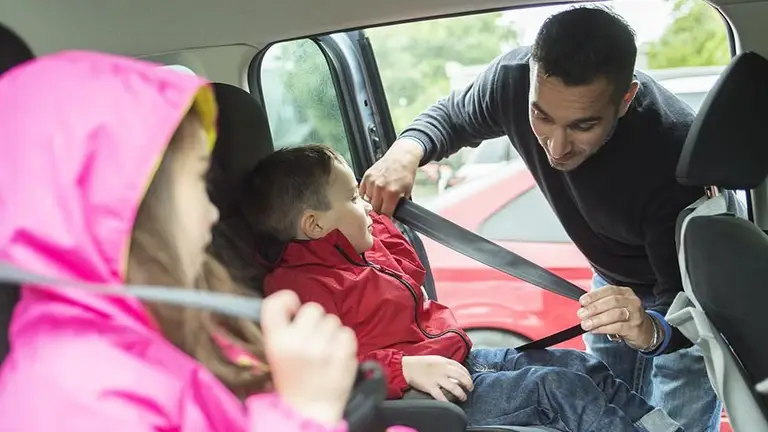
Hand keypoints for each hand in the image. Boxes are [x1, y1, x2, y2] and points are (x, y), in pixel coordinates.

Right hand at [261, 290, 357, 425]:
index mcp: (276, 340)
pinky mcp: (343, 354)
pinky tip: (336, 355)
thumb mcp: (276, 353)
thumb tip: (296, 303)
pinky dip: (344, 341)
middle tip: (312, 338)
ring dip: (331, 332)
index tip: (293, 309)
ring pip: (333, 320)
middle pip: (313, 308)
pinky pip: (347, 332)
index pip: (276, 303)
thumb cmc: (293, 379)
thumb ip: (283, 327)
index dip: (287, 299)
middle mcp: (298, 341)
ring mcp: (322, 348)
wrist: (309, 410)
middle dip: (315, 320)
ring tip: (324, 350)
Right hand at [359, 139, 423, 215]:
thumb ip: (399, 204)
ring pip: (367, 201)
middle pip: (374, 209)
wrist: (401, 157)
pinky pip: (362, 192)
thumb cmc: (406, 174)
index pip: (384, 214)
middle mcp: (380, 188)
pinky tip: (371, 195)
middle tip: (381, 212)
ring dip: (371, 203)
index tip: (386, 221)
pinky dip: (366, 195)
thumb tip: (393, 215)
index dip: (386, 219)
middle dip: (378, 212)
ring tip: (377, 202)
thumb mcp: (407, 191)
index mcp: (392, 193)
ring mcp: (372, 182)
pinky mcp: (366, 177)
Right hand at [401, 355, 472, 401]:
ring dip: (461, 394)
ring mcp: (437, 378)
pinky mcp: (430, 386)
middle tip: (470, 388)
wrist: (406, 367)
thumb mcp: (435, 359)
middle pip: (461, 377)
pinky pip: (441, 395)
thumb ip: (445, 364)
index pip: (461, 367)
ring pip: (454, 387)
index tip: (469, 379)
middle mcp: (442, 369)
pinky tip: (450, 403)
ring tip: (463, 397)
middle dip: (468, 383)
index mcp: (444, 362)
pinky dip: (446, 401)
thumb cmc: (420, 363)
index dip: (467, 374)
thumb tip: (455, 371)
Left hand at [578, 285, 655, 349]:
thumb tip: (583, 307)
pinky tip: (595, 330)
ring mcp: (635, 314)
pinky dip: (604, 328)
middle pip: (612, 301)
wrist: (645, 331)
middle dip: (594, 308)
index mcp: (625, 292)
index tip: (582, 301)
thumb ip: (600, 303)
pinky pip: (618, 327)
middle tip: (581, 314)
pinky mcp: (635, 328)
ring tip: (586, 324)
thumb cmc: (625, 316)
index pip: (609, 290)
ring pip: (615, 314)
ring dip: (598, 319)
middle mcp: (632, 301)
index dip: (594, 295)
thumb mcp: (615, 306)